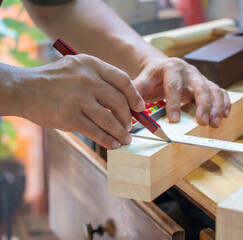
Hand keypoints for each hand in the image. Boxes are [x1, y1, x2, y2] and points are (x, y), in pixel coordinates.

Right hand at [15, 54, 144, 148]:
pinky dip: (108, 140)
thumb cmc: (54, 80)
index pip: (123, 80)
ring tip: (125, 139)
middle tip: (130, 126)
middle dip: (129, 118)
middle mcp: (88, 80)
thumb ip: (99, 77)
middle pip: (120, 102)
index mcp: (91, 65)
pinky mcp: (70, 117)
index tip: (140, 108)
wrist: (24, 89)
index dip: (135, 96)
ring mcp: (79, 99)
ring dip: (121, 133)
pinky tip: (112, 144)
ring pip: (110, 120)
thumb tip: (124, 99)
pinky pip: (96, 132)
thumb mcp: (77, 67)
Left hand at [134, 57, 230, 127]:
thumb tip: (130, 109)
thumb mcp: (141, 83)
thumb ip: (134, 93)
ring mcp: (200, 77)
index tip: (174, 120)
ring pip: (212, 90)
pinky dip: (224, 103)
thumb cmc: (151, 78)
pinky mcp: (207, 84)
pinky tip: (224, 115)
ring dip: (216, 107)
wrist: (162, 68)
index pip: (173, 85)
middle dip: (202, 105)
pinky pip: (220, 91)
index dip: (174, 103)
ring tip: (215, 124)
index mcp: (170, 68)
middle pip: (199, 86)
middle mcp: (188, 71)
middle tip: (203, 122)